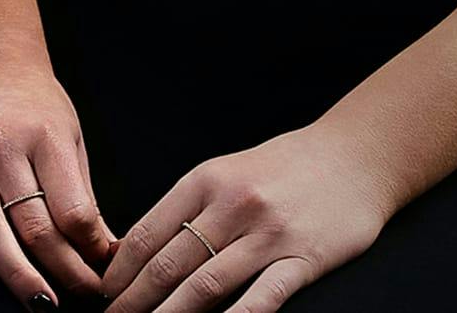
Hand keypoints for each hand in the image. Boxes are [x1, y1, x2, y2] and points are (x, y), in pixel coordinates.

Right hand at [0, 36, 122, 303]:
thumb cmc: (37, 104)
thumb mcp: (71, 138)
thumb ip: (82, 195)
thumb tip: (104, 254)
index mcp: (44, 136)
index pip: (72, 209)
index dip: (93, 248)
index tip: (105, 268)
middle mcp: (2, 145)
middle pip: (34, 226)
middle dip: (65, 270)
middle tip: (85, 295)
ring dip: (17, 273)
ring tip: (42, 304)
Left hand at [98, 123, 396, 311]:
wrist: (353, 157)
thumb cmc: (283, 168)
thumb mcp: (225, 173)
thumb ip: (189, 208)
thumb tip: (141, 247)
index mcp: (204, 181)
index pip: (148, 232)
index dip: (121, 269)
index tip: (103, 293)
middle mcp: (230, 205)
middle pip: (170, 263)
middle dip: (136, 299)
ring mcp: (267, 234)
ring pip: (206, 284)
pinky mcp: (303, 259)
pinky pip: (263, 297)